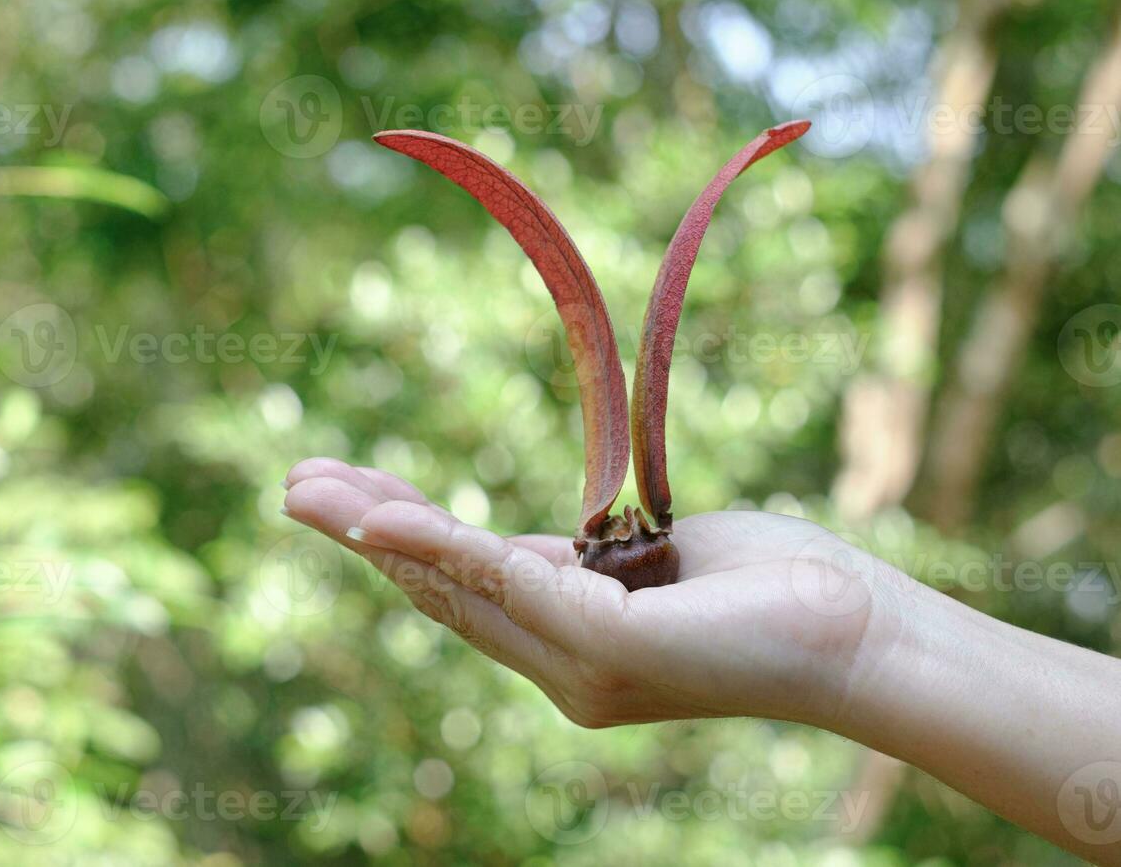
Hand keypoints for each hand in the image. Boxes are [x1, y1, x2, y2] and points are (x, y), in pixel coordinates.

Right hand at [281, 457, 887, 728]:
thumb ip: (583, 556)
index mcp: (572, 643)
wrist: (862, 632)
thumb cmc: (775, 588)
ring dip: (377, 532)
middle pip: (442, 591)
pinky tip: (379, 520)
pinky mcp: (607, 649)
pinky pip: (505, 583)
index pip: (467, 586)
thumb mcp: (653, 557)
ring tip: (309, 492)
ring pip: (457, 585)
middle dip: (364, 534)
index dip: (401, 539)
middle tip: (293, 488)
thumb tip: (534, 536)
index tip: (348, 492)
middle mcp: (563, 669)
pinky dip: (436, 546)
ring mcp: (581, 666)